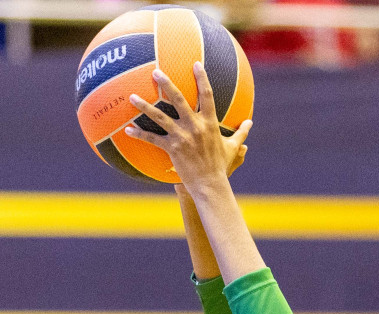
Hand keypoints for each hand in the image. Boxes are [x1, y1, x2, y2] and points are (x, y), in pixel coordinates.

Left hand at [126, 63, 252, 192]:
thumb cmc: (221, 167)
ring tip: (131, 97)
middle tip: (155, 72)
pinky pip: (152, 139)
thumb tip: (250, 123)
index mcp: (209, 123)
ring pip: (160, 116)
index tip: (195, 64)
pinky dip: (139, 134)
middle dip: (166, 84)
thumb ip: (241, 134)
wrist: (210, 185)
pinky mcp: (172, 149)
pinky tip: (127, 129)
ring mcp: (182, 136)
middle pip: (178, 99)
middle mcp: (195, 126)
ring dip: (144, 106)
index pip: (207, 95)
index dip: (201, 78)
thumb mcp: (233, 148)